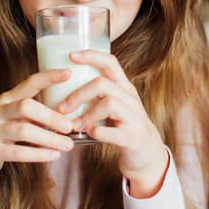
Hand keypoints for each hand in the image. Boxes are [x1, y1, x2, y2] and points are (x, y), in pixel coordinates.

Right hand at [0, 69, 75, 181]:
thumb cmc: (1, 132)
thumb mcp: (12, 116)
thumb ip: (34, 113)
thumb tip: (69, 115)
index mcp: (8, 99)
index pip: (29, 83)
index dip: (49, 77)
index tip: (68, 73)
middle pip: (26, 106)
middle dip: (51, 116)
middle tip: (70, 126)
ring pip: (23, 130)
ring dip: (49, 138)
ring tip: (68, 145)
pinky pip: (18, 152)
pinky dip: (38, 154)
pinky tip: (53, 155)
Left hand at [63, 50, 168, 197]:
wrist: (147, 153)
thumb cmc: (123, 126)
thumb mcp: (114, 105)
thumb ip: (97, 94)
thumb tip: (62, 84)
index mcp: (124, 87)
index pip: (110, 62)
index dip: (91, 55)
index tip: (71, 55)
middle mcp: (130, 98)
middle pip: (102, 84)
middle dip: (78, 94)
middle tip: (63, 107)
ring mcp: (134, 117)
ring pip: (109, 104)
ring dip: (86, 114)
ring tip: (74, 125)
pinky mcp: (132, 136)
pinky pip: (111, 131)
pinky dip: (96, 132)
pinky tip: (88, 134)